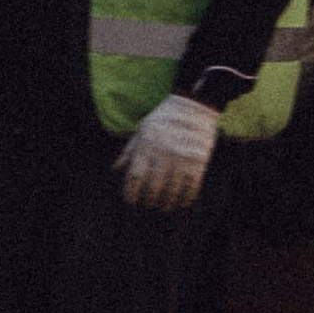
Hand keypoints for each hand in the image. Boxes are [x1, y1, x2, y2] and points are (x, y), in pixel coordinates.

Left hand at [114, 91, 220, 209]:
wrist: (194, 105)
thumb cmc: (165, 117)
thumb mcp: (143, 129)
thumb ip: (129, 150)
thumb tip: (115, 169)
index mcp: (147, 144)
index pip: (135, 176)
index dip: (130, 192)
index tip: (130, 200)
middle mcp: (163, 152)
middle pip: (153, 187)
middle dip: (149, 200)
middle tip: (148, 205)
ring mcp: (182, 157)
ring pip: (172, 190)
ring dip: (167, 202)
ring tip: (164, 207)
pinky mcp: (198, 160)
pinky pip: (191, 186)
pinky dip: (186, 198)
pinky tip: (182, 202)